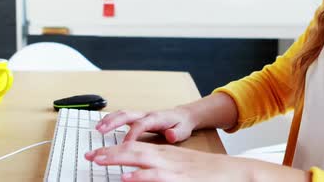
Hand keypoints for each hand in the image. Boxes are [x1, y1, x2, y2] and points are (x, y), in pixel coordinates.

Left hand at [85, 141, 255, 181]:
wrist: (234, 173)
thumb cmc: (207, 173)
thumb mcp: (181, 167)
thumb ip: (160, 168)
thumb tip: (138, 175)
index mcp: (165, 153)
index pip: (134, 145)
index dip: (113, 148)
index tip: (95, 152)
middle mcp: (166, 156)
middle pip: (132, 148)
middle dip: (108, 152)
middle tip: (89, 155)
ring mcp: (172, 167)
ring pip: (139, 158)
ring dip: (117, 158)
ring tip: (98, 160)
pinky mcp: (179, 179)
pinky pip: (155, 176)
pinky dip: (139, 176)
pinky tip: (125, 178)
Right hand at [95, 108, 196, 142]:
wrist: (183, 115)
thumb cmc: (181, 124)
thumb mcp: (183, 130)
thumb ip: (176, 133)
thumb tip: (169, 135)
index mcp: (156, 118)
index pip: (141, 124)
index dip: (132, 133)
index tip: (124, 144)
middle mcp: (146, 114)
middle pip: (128, 115)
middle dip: (114, 122)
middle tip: (101, 129)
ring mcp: (141, 114)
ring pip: (123, 113)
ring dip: (109, 119)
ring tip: (97, 127)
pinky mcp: (138, 117)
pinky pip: (122, 116)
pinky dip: (111, 119)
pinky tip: (102, 125)